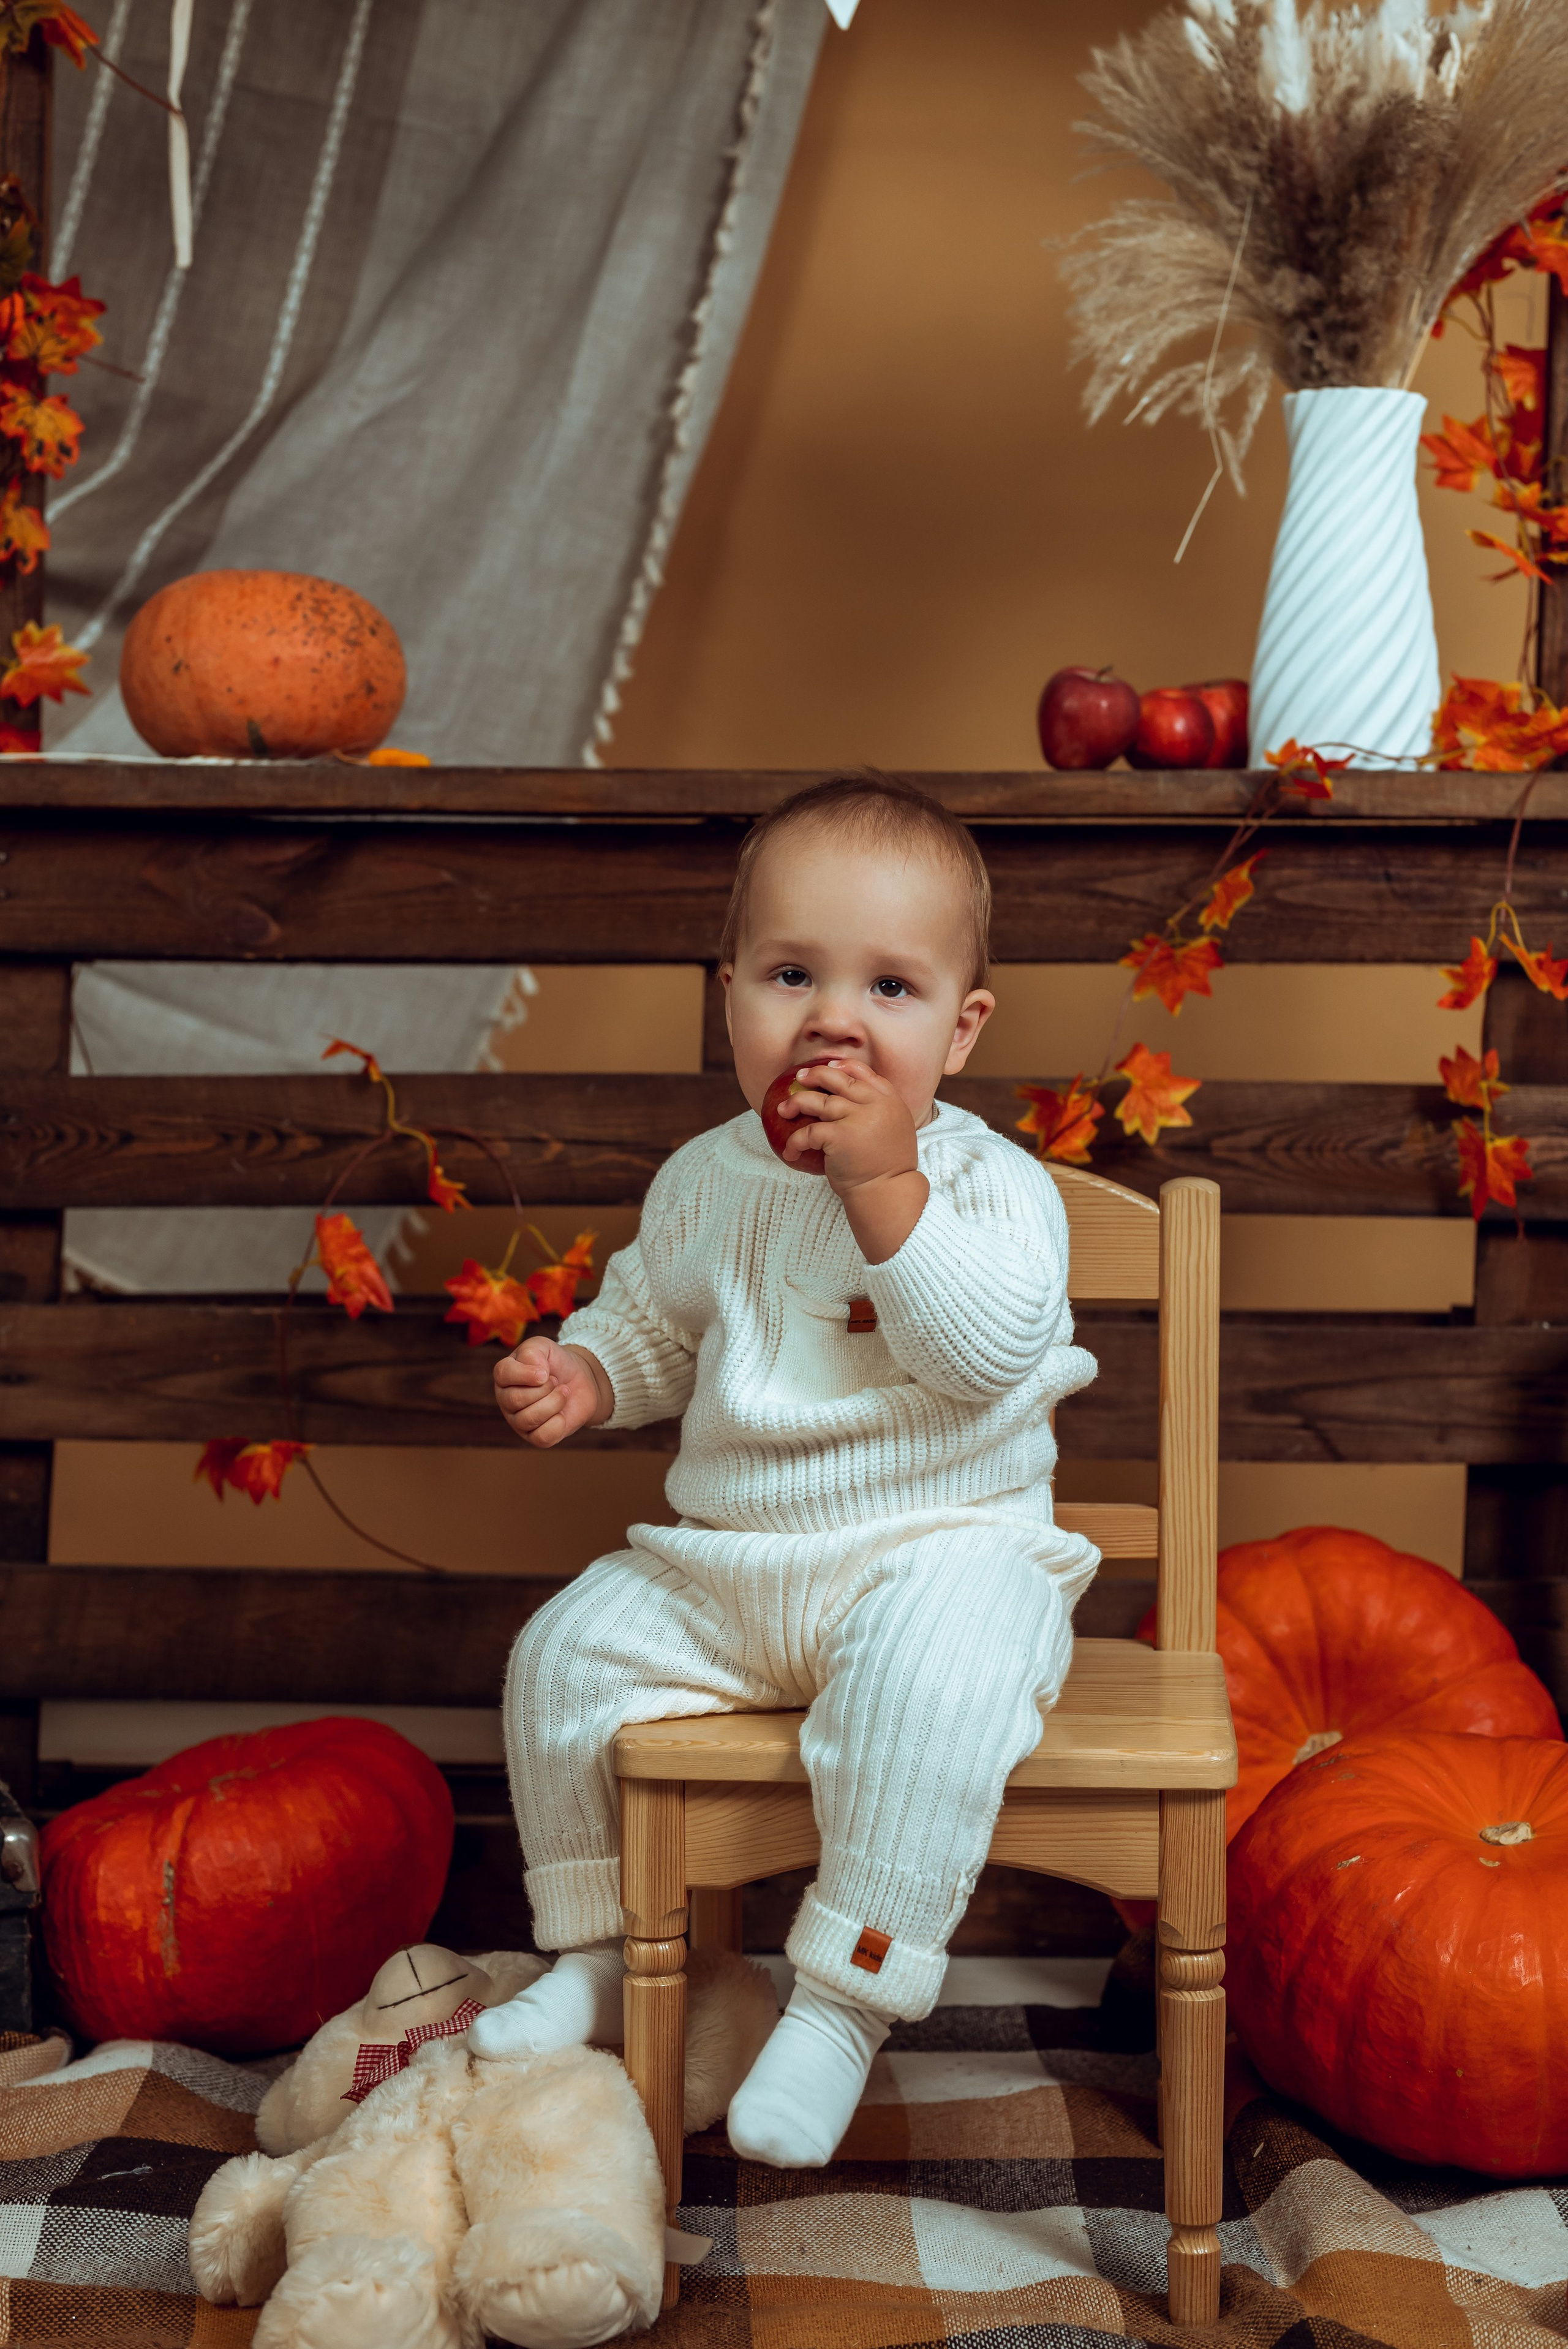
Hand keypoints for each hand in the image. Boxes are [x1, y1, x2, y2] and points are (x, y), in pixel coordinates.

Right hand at [495, 1336, 611, 1448]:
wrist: (579, 1381)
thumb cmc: (555, 1363)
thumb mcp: (543, 1346)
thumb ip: (532, 1352)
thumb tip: (536, 1373)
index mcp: (504, 1376)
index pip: (503, 1374)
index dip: (526, 1373)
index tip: (546, 1372)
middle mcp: (506, 1400)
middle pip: (516, 1399)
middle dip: (545, 1388)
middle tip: (555, 1381)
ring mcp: (518, 1421)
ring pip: (529, 1419)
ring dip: (555, 1403)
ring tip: (562, 1393)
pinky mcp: (534, 1437)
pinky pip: (542, 1437)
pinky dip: (558, 1423)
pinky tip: (562, 1414)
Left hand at [778, 1059, 928, 1261]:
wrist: (888, 1192)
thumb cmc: (888, 1166)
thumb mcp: (894, 1129)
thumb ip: (879, 1110)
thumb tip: (852, 1096)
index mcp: (891, 1100)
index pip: (864, 1072)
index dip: (843, 1067)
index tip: (828, 1067)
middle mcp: (876, 1105)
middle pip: (839, 1079)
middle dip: (815, 1075)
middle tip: (799, 1078)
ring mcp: (857, 1119)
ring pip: (818, 1101)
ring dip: (796, 1102)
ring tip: (783, 1109)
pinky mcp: (839, 1137)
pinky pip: (809, 1131)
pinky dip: (795, 1141)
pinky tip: (789, 1152)